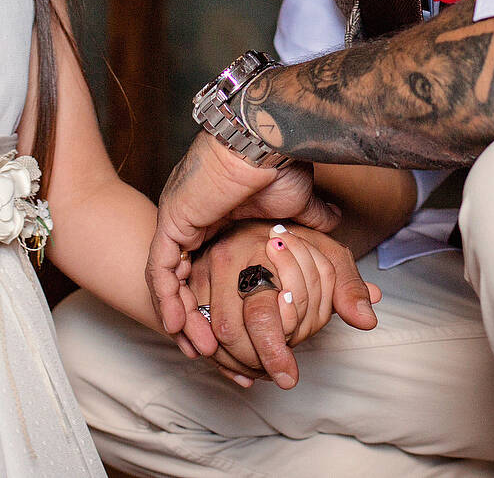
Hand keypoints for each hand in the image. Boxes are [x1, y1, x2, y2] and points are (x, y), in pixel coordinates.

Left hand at [147, 133, 341, 335]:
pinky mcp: (172, 222)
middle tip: (209, 351)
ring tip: (199, 349)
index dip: (216, 301)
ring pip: (170, 280)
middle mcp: (195, 219)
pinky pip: (159, 270)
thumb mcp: (299, 205)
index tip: (230, 332)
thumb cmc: (280, 165)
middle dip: (195, 317)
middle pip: (185, 279)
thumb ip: (311, 221)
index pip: (209, 267)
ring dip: (182, 316)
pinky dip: (167, 300)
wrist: (266, 142)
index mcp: (219, 215)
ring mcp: (180, 220)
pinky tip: (178, 326)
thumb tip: (334, 224)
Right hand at [188, 221, 382, 388]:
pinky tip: (240, 369)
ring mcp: (200, 272)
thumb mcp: (328, 256)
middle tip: (278, 374)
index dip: (275, 353)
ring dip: (234, 364)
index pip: (262, 315)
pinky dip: (215, 357)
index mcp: (259, 248)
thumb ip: (347, 286)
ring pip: (207, 335)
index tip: (290, 377)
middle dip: (254, 361)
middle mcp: (224, 258)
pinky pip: (192, 331)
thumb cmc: (296, 242)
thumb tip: (366, 319)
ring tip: (262, 372)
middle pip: (230, 332)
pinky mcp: (187, 286)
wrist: (254, 218)